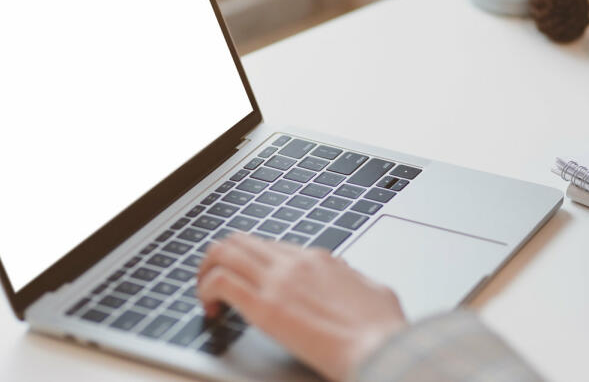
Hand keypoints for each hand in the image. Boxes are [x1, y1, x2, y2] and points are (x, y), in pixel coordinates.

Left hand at [197, 236, 405, 380]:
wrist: (382, 348)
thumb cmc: (382, 329)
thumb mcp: (374, 291)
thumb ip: (353, 281)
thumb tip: (348, 279)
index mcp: (321, 260)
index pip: (271, 247)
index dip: (253, 264)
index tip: (249, 283)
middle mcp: (296, 263)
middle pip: (241, 240)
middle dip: (219, 259)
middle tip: (214, 283)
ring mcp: (280, 281)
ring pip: (224, 251)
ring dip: (207, 270)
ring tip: (207, 295)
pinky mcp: (265, 307)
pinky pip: (220, 282)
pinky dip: (205, 291)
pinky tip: (211, 310)